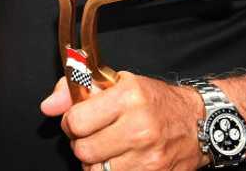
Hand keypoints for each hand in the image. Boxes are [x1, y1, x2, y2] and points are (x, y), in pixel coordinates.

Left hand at [41, 72, 206, 170]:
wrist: (197, 123)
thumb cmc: (154, 101)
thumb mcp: (117, 83)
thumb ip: (76, 90)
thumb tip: (48, 107)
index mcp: (129, 97)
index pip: (77, 121)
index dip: (71, 122)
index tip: (79, 119)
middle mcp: (139, 127)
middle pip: (84, 150)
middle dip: (82, 144)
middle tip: (93, 135)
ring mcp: (148, 156)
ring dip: (95, 162)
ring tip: (107, 149)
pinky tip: (119, 161)